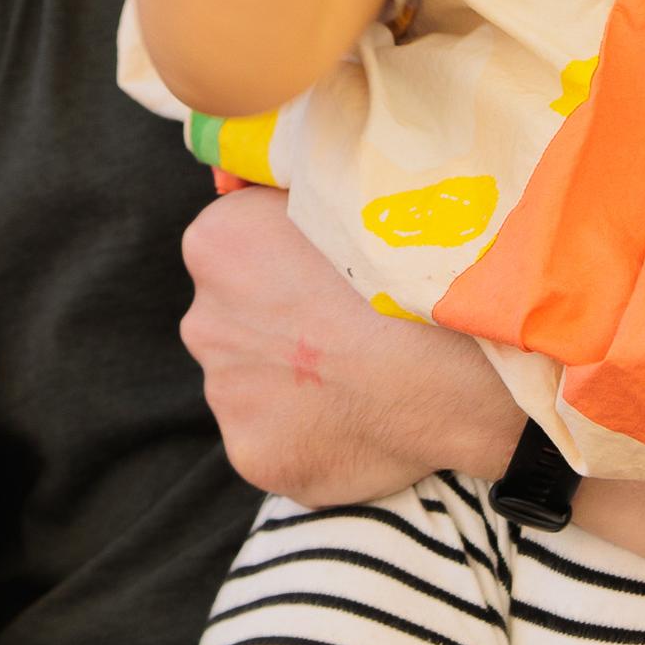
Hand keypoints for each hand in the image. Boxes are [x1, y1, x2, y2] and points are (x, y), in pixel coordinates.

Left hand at [180, 187, 520, 504]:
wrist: (441, 372)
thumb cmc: (404, 267)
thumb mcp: (341, 190)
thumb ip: (293, 195)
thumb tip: (269, 190)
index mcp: (214, 244)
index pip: (234, 250)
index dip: (286, 263)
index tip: (333, 275)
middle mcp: (202, 319)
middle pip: (239, 321)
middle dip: (284, 328)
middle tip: (353, 329)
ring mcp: (224, 394)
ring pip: (257, 384)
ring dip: (298, 384)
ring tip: (368, 380)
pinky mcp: (250, 454)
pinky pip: (278, 441)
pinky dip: (312, 437)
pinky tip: (363, 423)